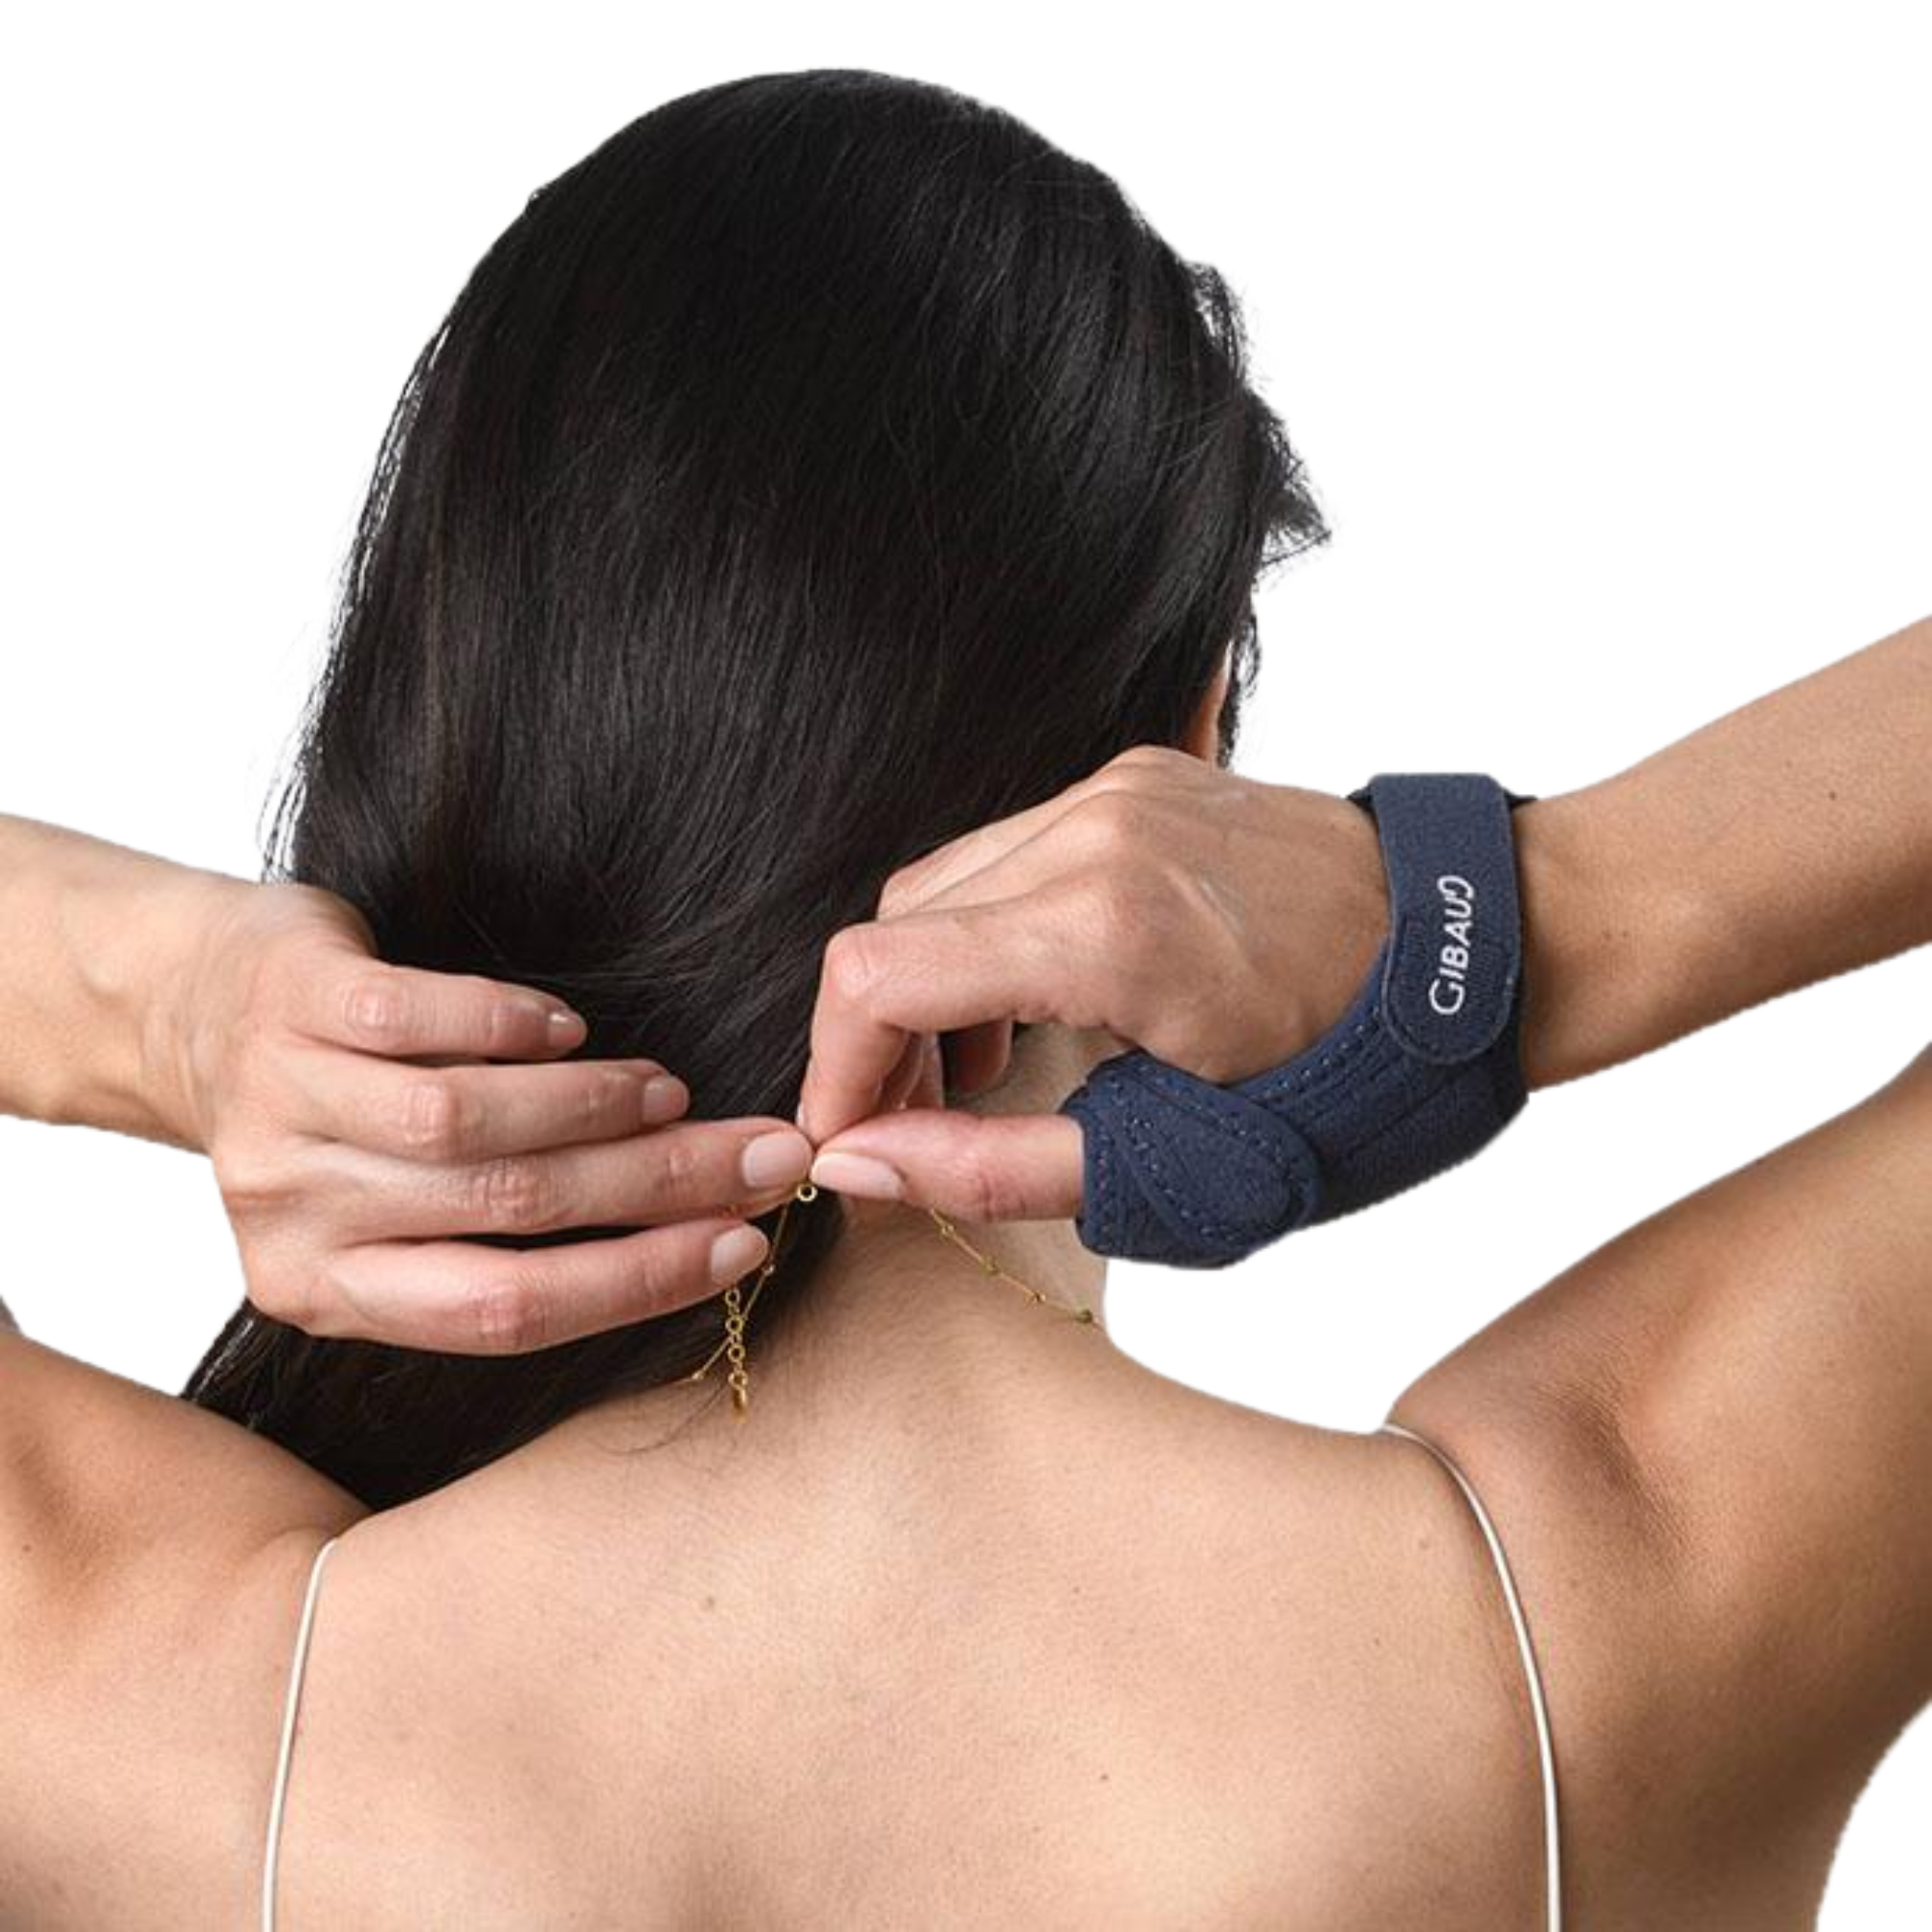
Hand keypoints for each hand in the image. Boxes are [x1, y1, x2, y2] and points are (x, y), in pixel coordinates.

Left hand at [161, 878, 812, 1352]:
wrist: (190, 1009)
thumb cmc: (325, 1122)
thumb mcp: (387, 1215)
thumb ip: (499, 1242)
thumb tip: (691, 1238)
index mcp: (325, 1294)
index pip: (506, 1312)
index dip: (638, 1280)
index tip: (743, 1244)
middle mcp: (294, 1216)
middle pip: (508, 1212)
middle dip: (659, 1187)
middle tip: (762, 1156)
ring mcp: (283, 1108)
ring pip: (465, 1124)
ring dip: (594, 1107)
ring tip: (666, 1090)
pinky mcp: (289, 1007)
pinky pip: (419, 1020)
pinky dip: (512, 1025)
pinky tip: (568, 1027)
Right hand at [795, 745, 1388, 1218]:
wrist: (1479, 951)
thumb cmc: (1352, 1077)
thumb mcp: (1178, 1164)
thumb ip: (997, 1168)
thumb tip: (860, 1162)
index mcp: (1105, 929)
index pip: (877, 974)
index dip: (835, 1067)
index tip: (848, 1138)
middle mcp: (1094, 831)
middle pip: (896, 923)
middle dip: (880, 1034)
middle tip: (917, 1124)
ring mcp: (1116, 789)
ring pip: (945, 880)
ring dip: (933, 980)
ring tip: (985, 1072)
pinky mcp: (1137, 776)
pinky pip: (1010, 848)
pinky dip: (991, 930)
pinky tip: (1039, 1001)